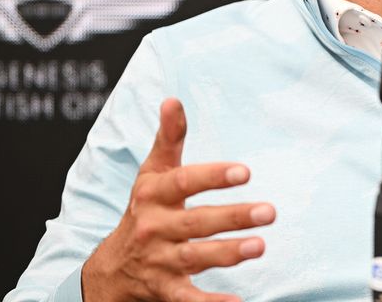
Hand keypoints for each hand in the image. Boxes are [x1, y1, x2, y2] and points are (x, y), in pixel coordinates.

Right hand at [82, 98, 276, 301]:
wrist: (111, 270)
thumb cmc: (144, 210)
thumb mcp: (151, 174)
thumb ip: (169, 139)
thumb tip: (174, 100)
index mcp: (153, 195)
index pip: (184, 183)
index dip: (213, 176)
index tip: (244, 171)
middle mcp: (155, 228)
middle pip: (196, 222)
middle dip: (233, 217)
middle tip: (270, 211)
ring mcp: (160, 261)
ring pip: (196, 258)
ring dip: (229, 253)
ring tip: (260, 246)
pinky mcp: (165, 290)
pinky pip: (188, 300)